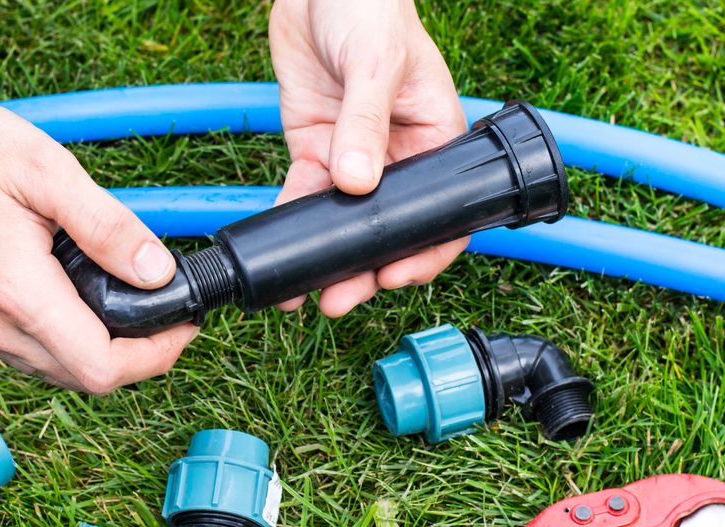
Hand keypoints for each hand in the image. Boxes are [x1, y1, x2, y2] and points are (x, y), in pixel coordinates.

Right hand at [0, 42, 194, 392]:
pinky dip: (75, 344)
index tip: (184, 325)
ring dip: (108, 354)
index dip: (156, 356)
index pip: (101, 366)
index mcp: (15, 292)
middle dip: (141, 357)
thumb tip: (157, 271)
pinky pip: (37, 356)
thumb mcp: (48, 172)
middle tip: (172, 317)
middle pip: (86, 378)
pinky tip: (94, 307)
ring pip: (62, 373)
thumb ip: (108, 226)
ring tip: (142, 310)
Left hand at [269, 0, 467, 316]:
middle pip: (389, 228)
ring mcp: (355, 159)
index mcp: (435, 141)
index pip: (442, 212)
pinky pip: (305, 196)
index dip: (425, 252)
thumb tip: (357, 184)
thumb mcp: (376, 62)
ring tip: (310, 293)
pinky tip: (282, 249)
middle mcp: (399, 159)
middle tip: (342, 298)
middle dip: (367, 269)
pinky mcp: (317, 151)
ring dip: (329, 259)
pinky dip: (294, 223)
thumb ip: (366, 122)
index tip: (397, 276)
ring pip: (345, 224)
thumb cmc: (368, 8)